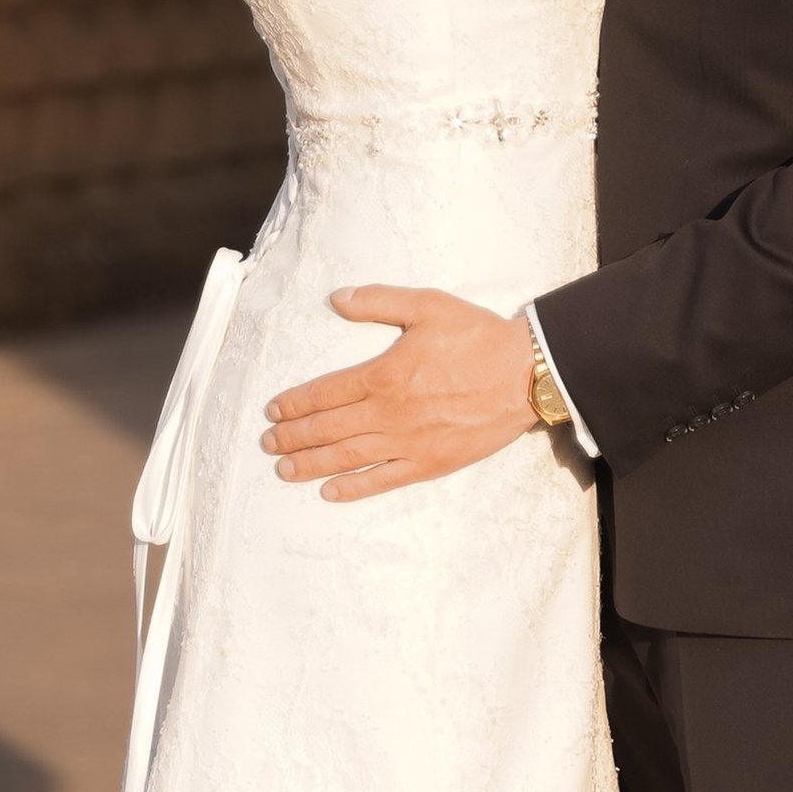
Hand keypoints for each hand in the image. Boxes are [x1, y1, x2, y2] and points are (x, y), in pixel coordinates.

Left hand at [261, 287, 537, 501]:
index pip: (324, 393)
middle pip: (327, 429)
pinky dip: (353, 488)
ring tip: (284, 470)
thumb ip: (378, 302)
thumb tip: (336, 299)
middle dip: (293, 436)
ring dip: (310, 465)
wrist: (525, 375)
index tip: (273, 410)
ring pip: (346, 458)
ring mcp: (407, 443)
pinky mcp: (428, 463)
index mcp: (382, 375)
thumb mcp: (427, 305)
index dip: (294, 403)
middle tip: (268, 443)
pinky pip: (382, 480)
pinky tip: (329, 492)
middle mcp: (388, 413)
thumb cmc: (477, 337)